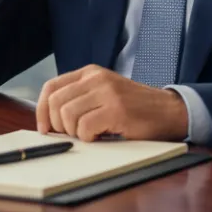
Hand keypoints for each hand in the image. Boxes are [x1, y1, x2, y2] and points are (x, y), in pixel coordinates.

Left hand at [35, 65, 188, 141]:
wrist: (169, 111)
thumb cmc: (134, 108)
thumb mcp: (104, 94)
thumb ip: (80, 99)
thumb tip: (49, 121)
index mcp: (90, 73)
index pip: (51, 87)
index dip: (41, 110)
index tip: (45, 128)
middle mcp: (96, 78)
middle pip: (55, 102)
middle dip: (59, 125)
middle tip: (75, 134)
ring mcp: (107, 92)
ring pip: (67, 115)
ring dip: (76, 133)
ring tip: (92, 134)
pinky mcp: (117, 109)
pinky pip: (85, 127)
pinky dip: (89, 138)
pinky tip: (102, 136)